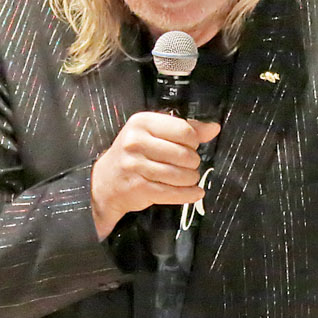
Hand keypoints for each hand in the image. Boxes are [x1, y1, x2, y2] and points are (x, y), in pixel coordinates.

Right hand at [90, 112, 219, 239]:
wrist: (105, 182)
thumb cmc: (133, 155)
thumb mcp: (153, 133)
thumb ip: (184, 129)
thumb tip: (213, 128)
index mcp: (142, 122)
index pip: (184, 131)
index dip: (193, 141)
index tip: (190, 146)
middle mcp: (137, 142)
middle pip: (185, 154)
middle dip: (193, 162)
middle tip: (188, 164)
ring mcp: (136, 166)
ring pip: (181, 175)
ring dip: (191, 179)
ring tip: (188, 178)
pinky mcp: (139, 188)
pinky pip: (173, 193)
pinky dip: (188, 194)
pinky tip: (195, 192)